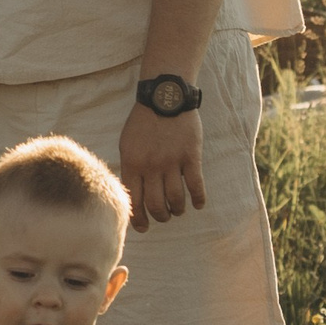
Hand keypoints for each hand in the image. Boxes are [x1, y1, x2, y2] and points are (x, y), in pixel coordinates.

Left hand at [118, 101, 205, 231]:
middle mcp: (151, 166)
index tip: (144, 227)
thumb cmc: (143, 122)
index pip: (134, 201)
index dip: (139, 219)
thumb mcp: (127, 144)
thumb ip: (130, 169)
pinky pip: (196, 185)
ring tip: (178, 209)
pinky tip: (198, 204)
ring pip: (176, 199)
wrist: (165, 97)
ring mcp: (172, 161)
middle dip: (160, 216)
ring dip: (177, 210)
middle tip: (164, 216)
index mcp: (133, 163)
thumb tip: (132, 196)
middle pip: (156, 205)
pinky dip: (198, 199)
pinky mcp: (191, 156)